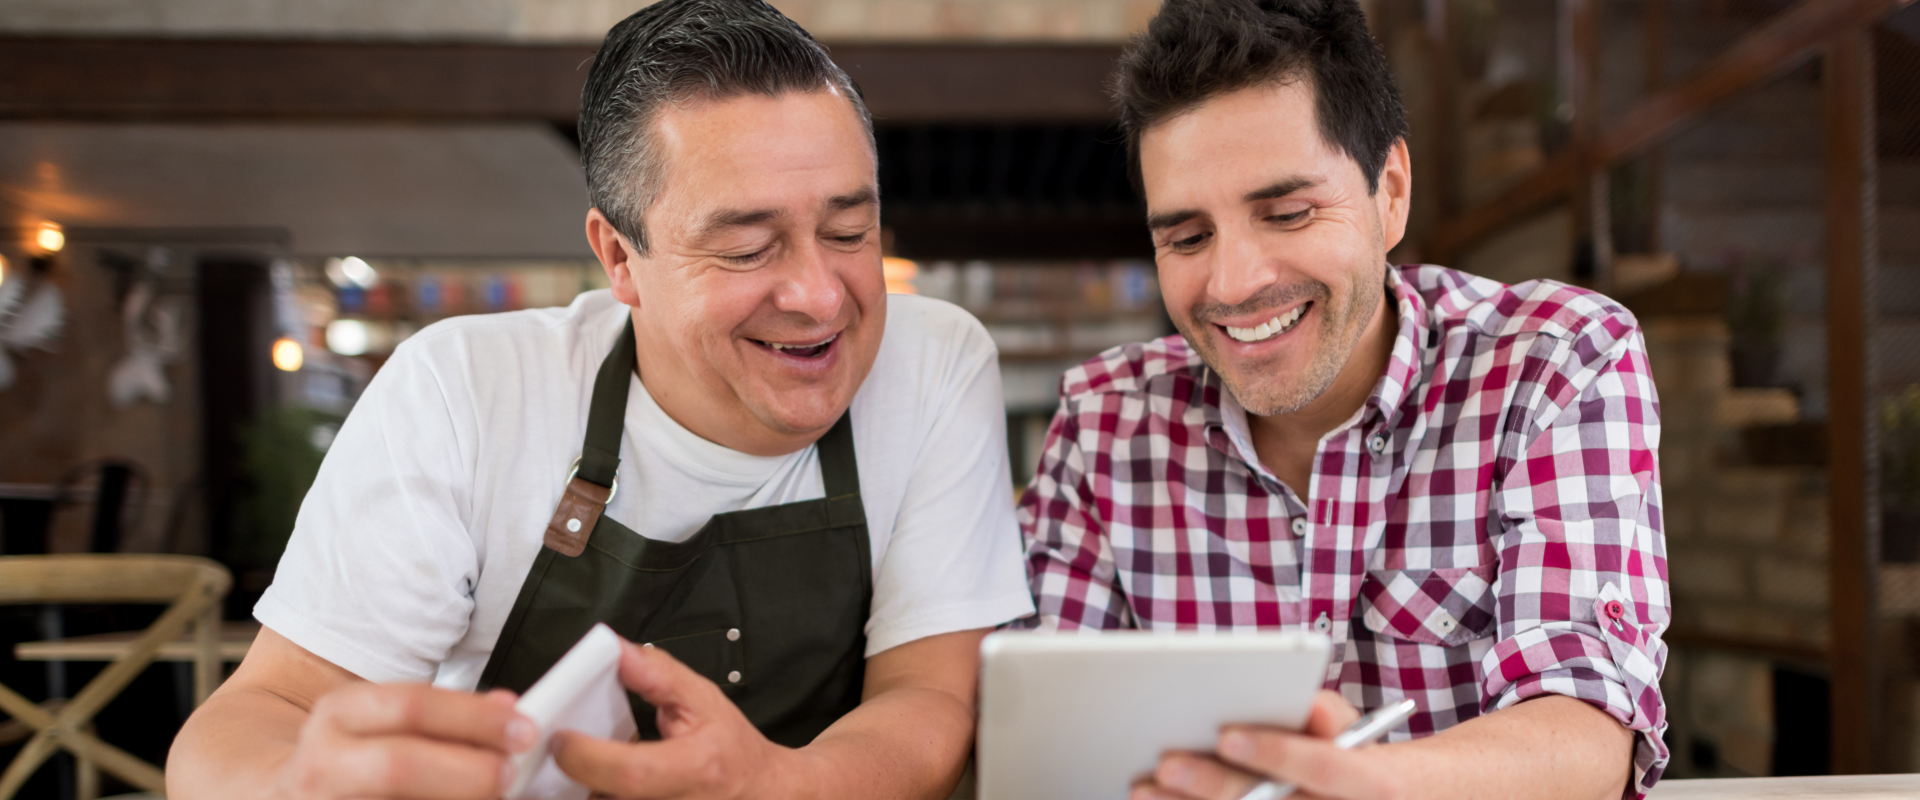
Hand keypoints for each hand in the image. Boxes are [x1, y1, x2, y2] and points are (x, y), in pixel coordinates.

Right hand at [273, 682, 536, 798]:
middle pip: (398, 765)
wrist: (269, 787)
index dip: (474, 719)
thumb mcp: (381, 715)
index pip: (412, 707)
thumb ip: (445, 713)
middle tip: (510, 774)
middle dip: (467, 773)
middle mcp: (319, 765)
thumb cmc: (346, 753)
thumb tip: (509, 711)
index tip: (524, 730)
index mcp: (338, 715)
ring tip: (493, 797)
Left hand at [553, 640, 794, 798]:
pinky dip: (594, 792)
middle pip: (602, 798)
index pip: (631, 772)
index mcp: (694, 767)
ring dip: (578, 787)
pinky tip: (594, 778)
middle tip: (558, 746)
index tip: (561, 735)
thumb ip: (656, 674)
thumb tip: (614, 648)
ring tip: (576, 761)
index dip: (588, 756)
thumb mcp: (704, 699)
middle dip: (569, 773)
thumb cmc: (731, 748)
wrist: (758, 791)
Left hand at [1133, 690, 1405, 799]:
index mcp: (1371, 783)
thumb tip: (1308, 706)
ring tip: (1144, 789)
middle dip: (1215, 786)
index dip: (1278, 753)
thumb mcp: (1354, 732)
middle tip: (1166, 764)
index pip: (1328, 769)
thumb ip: (1330, 715)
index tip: (1227, 735)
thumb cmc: (1352, 758)